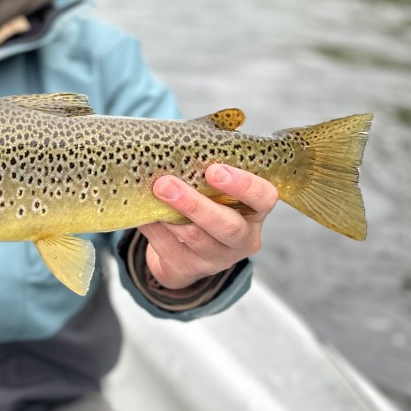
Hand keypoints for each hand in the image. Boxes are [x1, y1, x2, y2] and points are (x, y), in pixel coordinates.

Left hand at [139, 164, 277, 289]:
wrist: (186, 247)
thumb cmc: (205, 201)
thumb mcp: (215, 185)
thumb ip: (207, 163)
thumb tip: (180, 141)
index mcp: (255, 210)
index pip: (264, 197)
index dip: (243, 185)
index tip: (213, 170)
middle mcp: (244, 238)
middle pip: (227, 226)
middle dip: (195, 204)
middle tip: (166, 183)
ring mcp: (219, 258)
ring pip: (196, 238)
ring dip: (171, 215)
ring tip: (154, 194)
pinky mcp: (191, 268)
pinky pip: (170, 248)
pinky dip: (156, 228)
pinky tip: (146, 213)